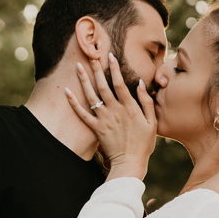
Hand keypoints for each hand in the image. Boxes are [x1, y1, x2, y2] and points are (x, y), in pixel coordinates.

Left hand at [65, 53, 156, 180]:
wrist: (130, 162)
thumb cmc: (143, 143)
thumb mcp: (152, 122)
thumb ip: (147, 102)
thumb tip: (141, 83)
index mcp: (129, 108)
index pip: (120, 84)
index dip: (114, 69)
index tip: (109, 56)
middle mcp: (115, 111)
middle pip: (103, 86)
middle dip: (96, 69)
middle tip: (90, 55)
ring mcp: (103, 119)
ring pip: (91, 96)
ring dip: (83, 80)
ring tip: (77, 67)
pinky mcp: (95, 128)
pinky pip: (82, 114)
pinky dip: (73, 102)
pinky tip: (66, 91)